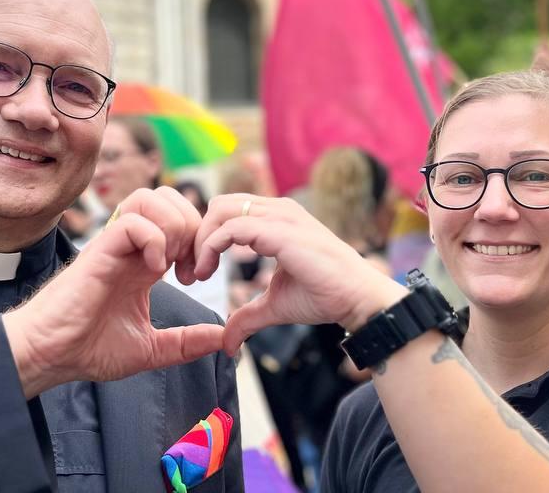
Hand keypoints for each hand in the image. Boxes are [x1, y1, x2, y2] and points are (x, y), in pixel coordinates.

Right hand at [2, 187, 221, 397]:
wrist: (49, 356)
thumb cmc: (88, 349)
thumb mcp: (151, 349)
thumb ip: (187, 342)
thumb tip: (223, 340)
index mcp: (143, 263)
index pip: (178, 222)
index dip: (198, 241)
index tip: (196, 277)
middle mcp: (131, 248)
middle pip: (168, 198)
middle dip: (192, 226)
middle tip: (189, 266)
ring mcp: (114, 246)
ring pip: (150, 198)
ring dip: (173, 226)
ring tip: (172, 262)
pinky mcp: (99, 251)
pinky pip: (132, 220)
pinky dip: (154, 239)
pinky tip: (155, 270)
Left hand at [194, 194, 406, 355]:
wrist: (357, 299)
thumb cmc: (324, 296)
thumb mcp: (274, 305)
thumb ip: (247, 316)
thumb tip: (228, 343)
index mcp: (277, 218)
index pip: (227, 211)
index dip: (206, 237)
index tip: (197, 271)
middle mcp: (278, 210)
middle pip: (218, 204)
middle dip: (197, 236)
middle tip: (191, 272)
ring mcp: (280, 217)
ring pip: (221, 210)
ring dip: (201, 242)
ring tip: (198, 274)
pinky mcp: (281, 232)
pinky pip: (232, 228)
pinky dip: (211, 247)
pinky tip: (208, 273)